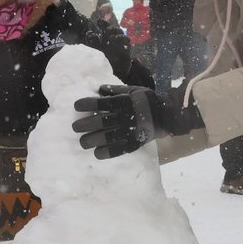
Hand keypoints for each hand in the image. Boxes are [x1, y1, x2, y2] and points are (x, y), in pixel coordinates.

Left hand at [73, 84, 200, 159]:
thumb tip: (99, 89)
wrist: (166, 115)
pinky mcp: (133, 143)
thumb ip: (116, 90)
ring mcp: (129, 132)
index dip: (87, 104)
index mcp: (124, 102)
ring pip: (106, 138)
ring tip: (83, 142)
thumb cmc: (147, 100)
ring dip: (92, 140)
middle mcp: (124, 117)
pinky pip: (118, 150)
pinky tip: (97, 153)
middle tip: (75, 127)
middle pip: (100, 122)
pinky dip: (106, 152)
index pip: (101, 103)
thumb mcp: (134, 90)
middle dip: (85, 125)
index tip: (77, 106)